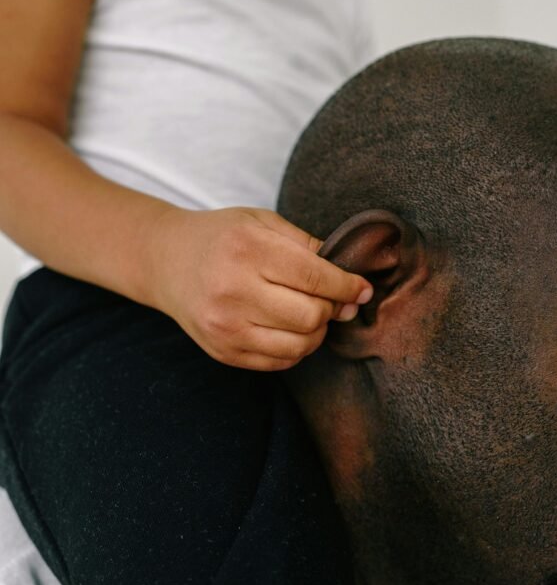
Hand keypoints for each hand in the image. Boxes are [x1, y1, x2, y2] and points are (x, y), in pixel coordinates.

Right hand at [147, 206, 372, 369]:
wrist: (166, 261)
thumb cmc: (223, 238)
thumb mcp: (262, 222)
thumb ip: (307, 245)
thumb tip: (351, 284)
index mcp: (247, 249)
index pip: (316, 278)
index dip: (348, 286)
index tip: (361, 289)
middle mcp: (233, 290)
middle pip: (312, 316)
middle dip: (332, 309)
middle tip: (331, 299)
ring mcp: (225, 326)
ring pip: (300, 345)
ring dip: (317, 332)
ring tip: (310, 314)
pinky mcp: (223, 351)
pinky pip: (280, 362)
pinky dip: (296, 348)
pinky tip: (289, 328)